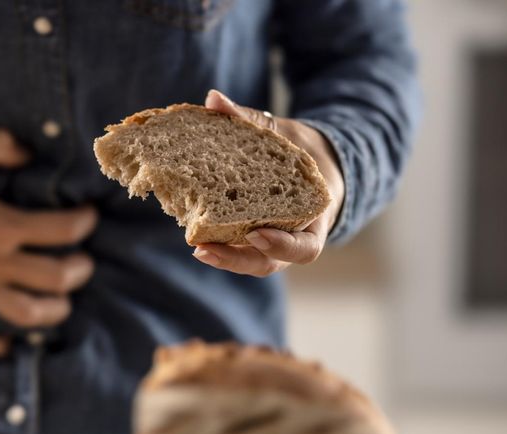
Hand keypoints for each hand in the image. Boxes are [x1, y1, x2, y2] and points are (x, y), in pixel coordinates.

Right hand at [0, 129, 97, 357]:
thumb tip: (29, 151)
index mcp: (2, 226)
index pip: (62, 230)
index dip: (84, 222)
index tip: (88, 216)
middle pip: (55, 278)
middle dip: (78, 271)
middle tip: (81, 262)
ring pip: (27, 313)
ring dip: (53, 311)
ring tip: (61, 302)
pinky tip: (10, 344)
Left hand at [191, 89, 345, 276]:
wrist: (310, 162)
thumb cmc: (299, 150)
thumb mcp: (283, 134)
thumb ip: (250, 120)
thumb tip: (213, 99)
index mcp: (314, 218)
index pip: (304, 248)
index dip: (281, 245)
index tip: (255, 234)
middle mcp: (293, 237)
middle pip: (268, 262)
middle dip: (237, 260)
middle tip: (203, 249)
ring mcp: (272, 241)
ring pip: (251, 260)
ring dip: (223, 257)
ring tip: (196, 248)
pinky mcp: (252, 237)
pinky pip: (238, 245)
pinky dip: (218, 240)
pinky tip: (192, 230)